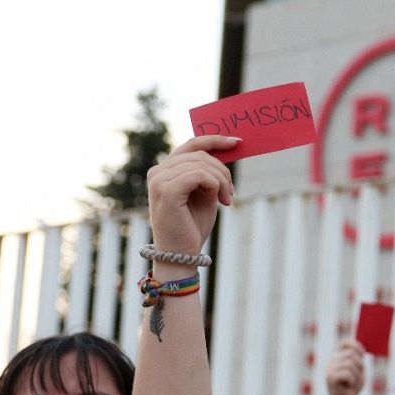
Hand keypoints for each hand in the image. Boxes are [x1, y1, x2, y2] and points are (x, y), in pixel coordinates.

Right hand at [146, 136, 238, 257]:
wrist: (181, 254)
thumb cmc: (192, 226)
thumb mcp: (205, 193)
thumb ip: (209, 173)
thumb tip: (226, 149)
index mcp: (165, 170)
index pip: (191, 145)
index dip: (214, 140)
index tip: (237, 142)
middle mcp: (158, 171)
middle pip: (200, 154)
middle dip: (223, 171)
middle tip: (232, 193)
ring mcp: (159, 180)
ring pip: (202, 164)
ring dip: (222, 180)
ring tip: (227, 199)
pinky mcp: (166, 190)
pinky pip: (200, 175)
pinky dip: (216, 185)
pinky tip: (221, 201)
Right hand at [325, 340, 365, 394]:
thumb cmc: (352, 387)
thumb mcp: (359, 371)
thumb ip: (359, 360)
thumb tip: (361, 352)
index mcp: (337, 357)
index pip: (344, 343)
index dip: (355, 345)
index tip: (363, 354)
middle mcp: (331, 361)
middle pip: (351, 354)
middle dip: (360, 367)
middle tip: (355, 379)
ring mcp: (329, 369)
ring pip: (350, 364)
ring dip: (356, 376)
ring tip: (351, 384)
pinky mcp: (330, 377)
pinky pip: (348, 374)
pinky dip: (352, 381)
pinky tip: (347, 387)